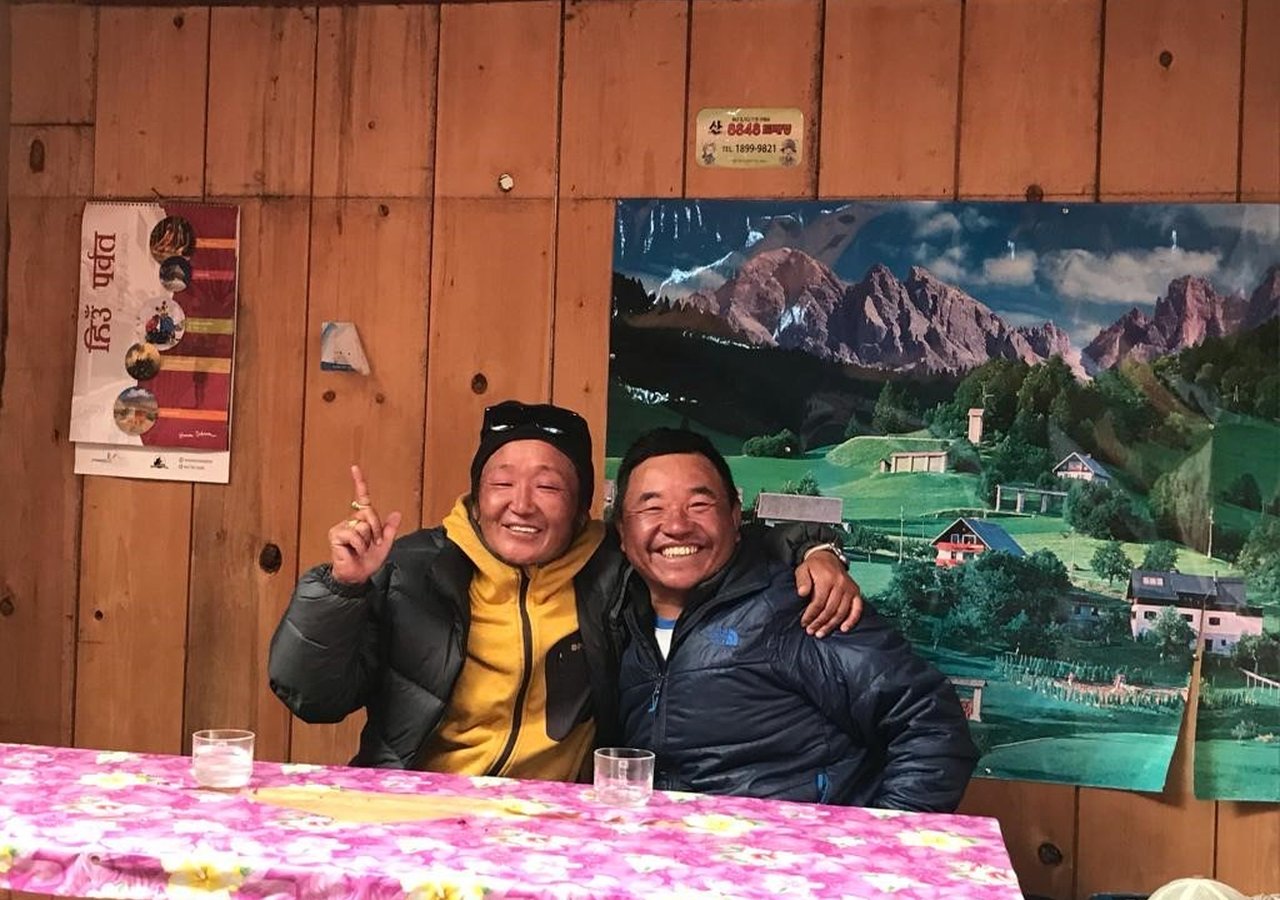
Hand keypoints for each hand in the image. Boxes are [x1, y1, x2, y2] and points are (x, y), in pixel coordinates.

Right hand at [328, 464, 401, 584]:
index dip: (359, 482)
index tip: (355, 468)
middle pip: (369, 513)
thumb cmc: (368, 561)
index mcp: (362, 521)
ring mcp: (342, 527)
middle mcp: (351, 521)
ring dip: (367, 540)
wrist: (358, 575)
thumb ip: (390, 529)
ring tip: (361, 549)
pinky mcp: (336, 534)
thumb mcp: (385, 544)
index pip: (361, 499)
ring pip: (363, 525)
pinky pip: (354, 534)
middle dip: (376, 529)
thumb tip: (397, 513)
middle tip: (373, 543)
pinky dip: (359, 545)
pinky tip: (354, 551)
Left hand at [796, 550, 862, 636]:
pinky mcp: (856, 592)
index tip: (804, 623)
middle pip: (830, 609)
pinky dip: (852, 620)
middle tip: (811, 631)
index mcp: (827, 579)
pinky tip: (844, 629)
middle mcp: (841, 584)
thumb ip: (802, 581)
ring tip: (821, 633)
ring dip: (832, 625)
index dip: (811, 615)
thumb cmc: (813, 567)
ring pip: (842, 612)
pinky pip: (857, 608)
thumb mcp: (803, 569)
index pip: (819, 602)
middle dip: (820, 622)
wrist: (828, 557)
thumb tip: (802, 593)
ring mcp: (850, 588)